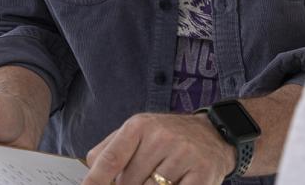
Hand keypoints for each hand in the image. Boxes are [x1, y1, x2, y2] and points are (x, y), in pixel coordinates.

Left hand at [81, 113, 232, 184]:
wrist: (213, 134)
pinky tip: (172, 183)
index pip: (111, 159)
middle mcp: (161, 138)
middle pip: (128, 182)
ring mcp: (183, 156)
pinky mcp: (202, 175)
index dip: (95, 180)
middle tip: (142, 178)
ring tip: (158, 178)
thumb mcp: (138, 133)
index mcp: (139, 126)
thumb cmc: (167, 138)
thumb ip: (111, 150)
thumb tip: (91, 174)